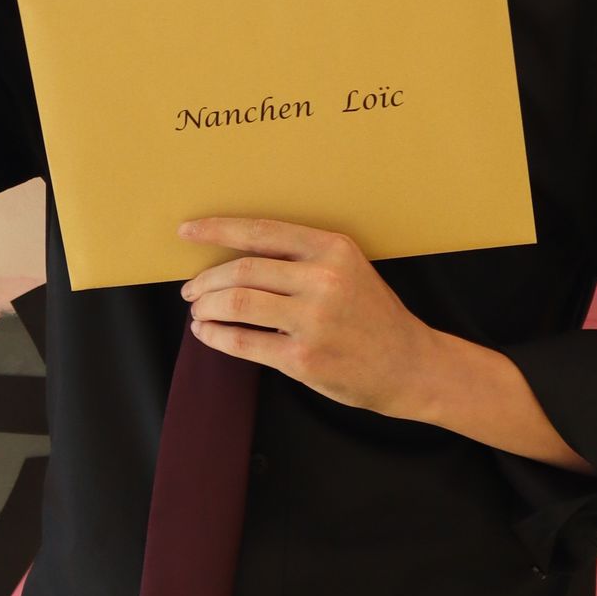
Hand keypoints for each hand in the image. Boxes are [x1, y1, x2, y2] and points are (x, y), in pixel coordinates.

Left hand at [179, 217, 436, 414]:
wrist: (410, 365)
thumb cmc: (372, 315)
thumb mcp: (348, 269)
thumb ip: (302, 259)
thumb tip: (236, 257)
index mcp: (332, 249)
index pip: (261, 232)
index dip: (217, 230)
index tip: (187, 231)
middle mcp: (324, 280)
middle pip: (243, 271)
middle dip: (206, 280)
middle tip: (191, 289)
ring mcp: (314, 321)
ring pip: (238, 304)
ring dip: (207, 307)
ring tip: (198, 311)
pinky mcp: (305, 359)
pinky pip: (245, 343)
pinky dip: (217, 336)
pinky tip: (207, 333)